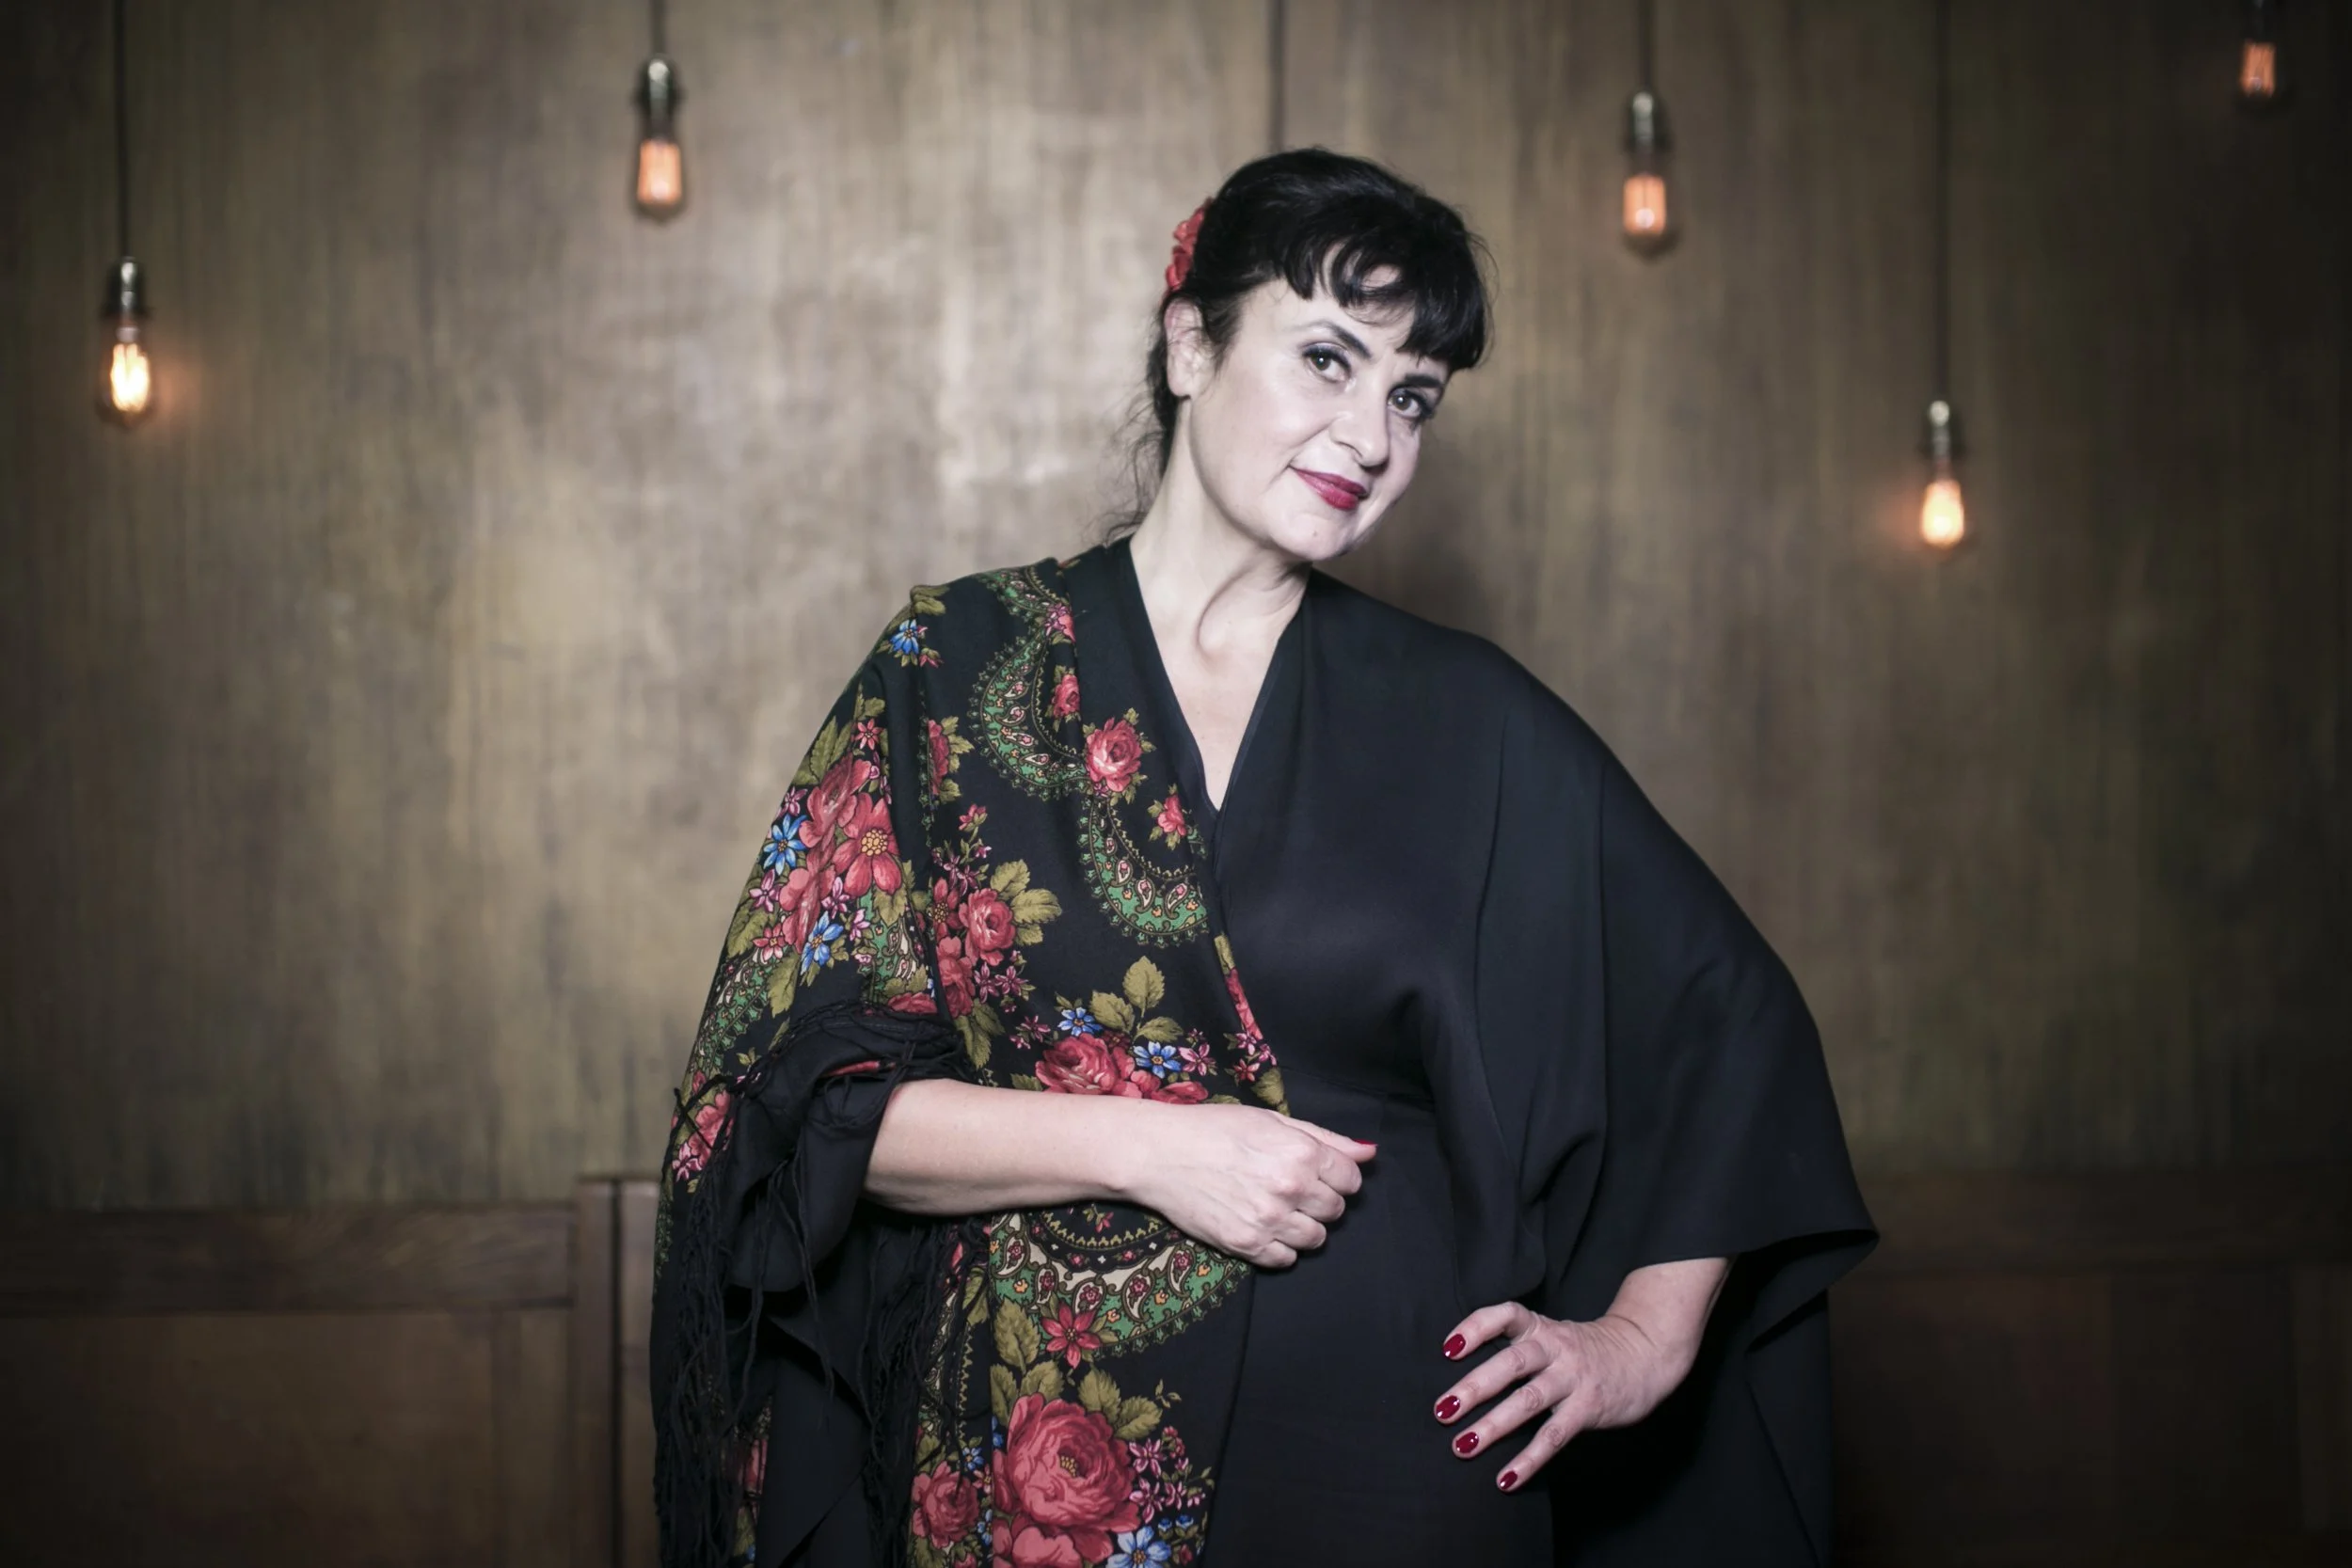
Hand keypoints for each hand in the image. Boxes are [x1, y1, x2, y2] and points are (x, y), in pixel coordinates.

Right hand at [1117, 1103, 1373, 1267]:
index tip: (1316, 1173)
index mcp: (1301, 1153)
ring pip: (1315, 1239)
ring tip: (1275, 1208)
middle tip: (1291, 1189)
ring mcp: (1269, 1221)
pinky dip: (1279, 1247)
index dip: (1337, 1176)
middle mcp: (1291, 1188)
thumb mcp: (1272, 1121)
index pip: (1351, 1179)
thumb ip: (1325, 1139)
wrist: (1160, 1153)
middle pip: (1335, 1210)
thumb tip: (1370, 1153)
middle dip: (1320, 1200)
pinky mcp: (1246, 1245)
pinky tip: (1261, 1226)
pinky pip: (1285, 1260)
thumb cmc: (1216, 1129)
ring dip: (1302, 1226)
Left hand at [1431, 1257, 1729, 1491]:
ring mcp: (1573, 1378)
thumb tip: (1464, 1380)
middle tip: (1442, 1409)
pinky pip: (1553, 1436)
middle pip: (1511, 1363)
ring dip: (1492, 1426)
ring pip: (1528, 1401)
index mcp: (1541, 1327)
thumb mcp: (1552, 1335)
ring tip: (1462, 1446)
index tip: (1447, 1349)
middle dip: (1474, 1386)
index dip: (1476, 1328)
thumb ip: (1517, 1349)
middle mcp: (1556, 1349)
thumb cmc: (1585, 1349)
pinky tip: (1506, 1479)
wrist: (1645, 1353)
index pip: (1506, 1316)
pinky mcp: (1588, 1408)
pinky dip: (1528, 1460)